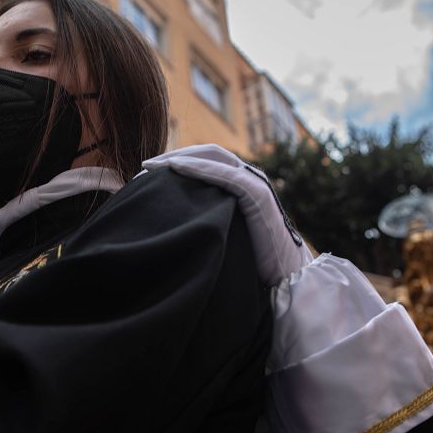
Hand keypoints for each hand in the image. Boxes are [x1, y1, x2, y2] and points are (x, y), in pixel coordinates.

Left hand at [142, 145, 312, 285]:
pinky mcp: (258, 195)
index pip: (206, 160)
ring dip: (181, 158)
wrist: (287, 278)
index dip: (178, 161)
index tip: (148, 172)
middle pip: (207, 153)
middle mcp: (249, 178)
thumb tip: (175, 227)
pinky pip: (226, 175)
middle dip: (175, 155)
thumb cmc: (254, 262)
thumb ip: (208, 222)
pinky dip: (199, 168)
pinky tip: (176, 168)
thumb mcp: (224, 235)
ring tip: (153, 166)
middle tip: (145, 166)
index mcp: (241, 185)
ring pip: (214, 157)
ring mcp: (255, 183)